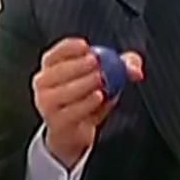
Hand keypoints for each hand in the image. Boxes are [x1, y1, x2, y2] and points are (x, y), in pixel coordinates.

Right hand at [33, 37, 143, 167]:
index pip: (55, 54)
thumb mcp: (102, 80)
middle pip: (58, 71)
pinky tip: (99, 97)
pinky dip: (87, 103)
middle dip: (78, 65)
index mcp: (50, 68)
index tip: (86, 46)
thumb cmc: (85, 99)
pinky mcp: (56, 122)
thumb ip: (122, 68)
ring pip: (64, 91)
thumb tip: (136, 69)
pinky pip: (72, 111)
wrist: (72, 133)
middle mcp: (43, 84)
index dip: (69, 48)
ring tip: (101, 80)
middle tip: (96, 62)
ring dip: (84, 84)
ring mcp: (46, 104)